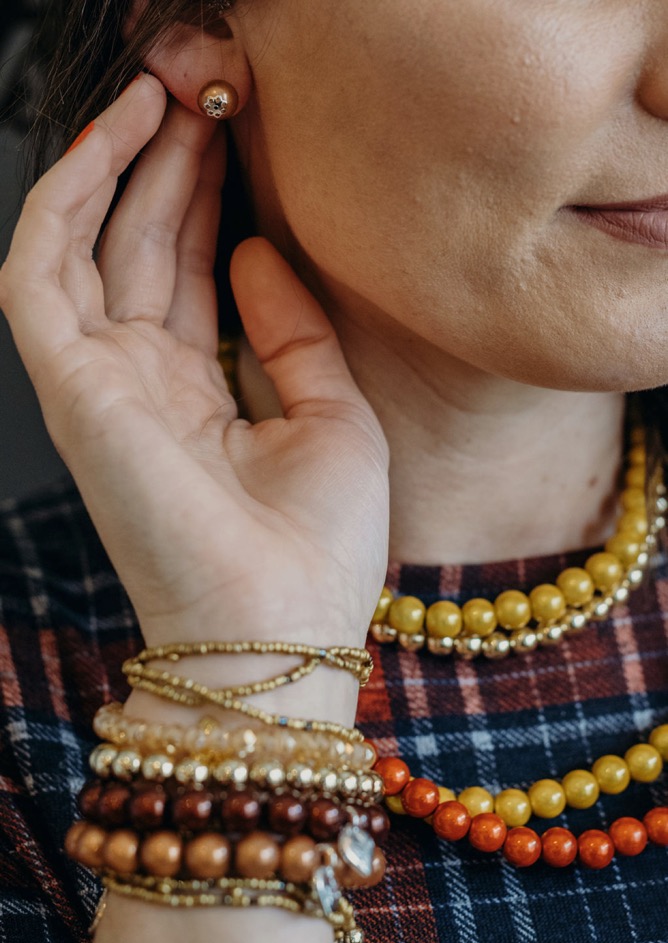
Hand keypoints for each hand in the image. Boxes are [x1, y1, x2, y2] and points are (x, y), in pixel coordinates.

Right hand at [0, 76, 388, 647]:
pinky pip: (40, 272)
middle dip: (171, 162)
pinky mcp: (70, 387)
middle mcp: (143, 384)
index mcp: (199, 395)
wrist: (281, 626)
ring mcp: (101, 384)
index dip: (209, 195)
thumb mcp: (331, 414)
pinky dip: (63, 200)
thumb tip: (258, 249)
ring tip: (162, 90)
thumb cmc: (316, 544)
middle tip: (205, 85)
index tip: (240, 128)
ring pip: (90, 245)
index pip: (189, 271)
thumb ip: (291, 330)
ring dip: (119, 164)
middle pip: (143, 247)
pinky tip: (112, 141)